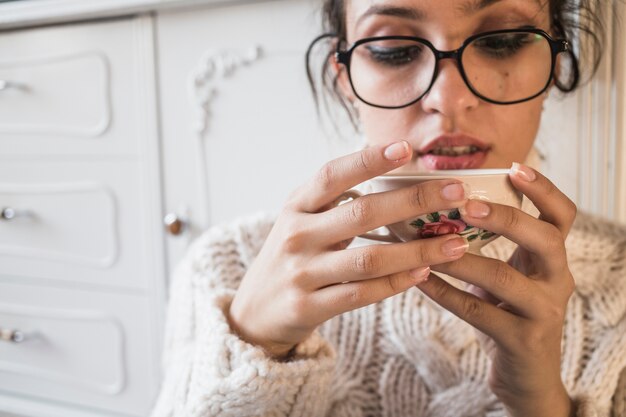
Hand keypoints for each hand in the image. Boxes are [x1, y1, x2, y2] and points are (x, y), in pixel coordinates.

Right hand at [228, 141, 470, 358]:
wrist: (255, 310)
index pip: (333, 175)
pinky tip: (423, 273)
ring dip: (418, 250)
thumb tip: (390, 171)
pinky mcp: (309, 306)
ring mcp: (302, 272)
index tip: (406, 148)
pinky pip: (362, 293)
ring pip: (369, 259)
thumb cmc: (291, 256)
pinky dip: (397, 282)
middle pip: (361, 213)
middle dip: (414, 201)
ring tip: (457, 243)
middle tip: (456, 193)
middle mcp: (297, 235)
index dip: (369, 160)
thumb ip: (334, 200)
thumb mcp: (301, 220)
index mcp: (296, 206)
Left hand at [416, 164, 576, 416]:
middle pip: (546, 238)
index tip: (514, 167)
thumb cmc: (508, 313)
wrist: (525, 376)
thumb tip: (437, 204)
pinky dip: (445, 293)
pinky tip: (419, 280)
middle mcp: (557, 280)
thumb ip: (489, 245)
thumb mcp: (507, 274)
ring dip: (461, 258)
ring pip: (505, 277)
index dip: (543, 189)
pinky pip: (478, 311)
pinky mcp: (521, 340)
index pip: (562, 215)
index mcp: (552, 259)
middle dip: (505, 217)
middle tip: (466, 206)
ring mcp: (542, 311)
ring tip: (428, 244)